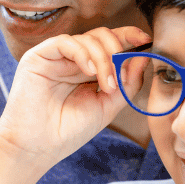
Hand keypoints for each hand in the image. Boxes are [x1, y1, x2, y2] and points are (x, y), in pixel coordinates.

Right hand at [0, 26, 150, 171]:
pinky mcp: (39, 56)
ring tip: (106, 85)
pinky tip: (90, 72)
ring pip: (88, 38)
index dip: (128, 36)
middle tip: (121, 77)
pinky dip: (84, 53)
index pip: (110, 43)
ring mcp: (55, 57)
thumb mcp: (108, 106)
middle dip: (118, 50)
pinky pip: (66, 42)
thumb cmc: (69, 131)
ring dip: (105, 59)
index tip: (146, 40)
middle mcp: (72, 59)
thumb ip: (127, 82)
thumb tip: (143, 56)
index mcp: (87, 69)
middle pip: (102, 35)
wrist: (37, 148)